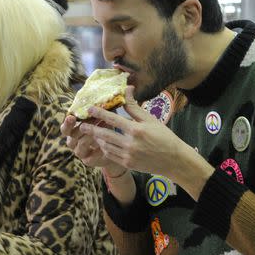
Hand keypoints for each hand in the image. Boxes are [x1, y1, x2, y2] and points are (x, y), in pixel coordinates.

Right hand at [61, 110, 126, 177]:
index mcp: (71, 132)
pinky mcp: (88, 161)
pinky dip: (98, 147)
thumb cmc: (105, 129)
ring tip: (103, 126)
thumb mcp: (100, 119)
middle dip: (82, 127)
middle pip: (71, 137)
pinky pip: (91, 155)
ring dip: (92, 134)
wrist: (113, 149)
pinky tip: (106, 142)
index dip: (67, 123)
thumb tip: (102, 99)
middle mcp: (72, 143)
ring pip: (81, 144)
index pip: (64, 129)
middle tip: (93, 119)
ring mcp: (80, 153)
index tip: (71, 117)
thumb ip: (97, 112)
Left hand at [73, 87, 206, 181]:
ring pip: (106, 146)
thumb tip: (127, 90)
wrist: (173, 160)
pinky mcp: (128, 164)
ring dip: (97, 139)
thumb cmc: (164, 137)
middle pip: (104, 135)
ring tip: (92, 133)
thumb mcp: (150, 120)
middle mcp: (130, 144)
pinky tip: (102, 144)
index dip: (99, 113)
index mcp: (136, 130)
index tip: (89, 109)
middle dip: (91, 129)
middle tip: (81, 126)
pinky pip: (111, 156)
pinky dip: (104, 149)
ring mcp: (128, 155)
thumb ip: (135, 107)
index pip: (113, 119)